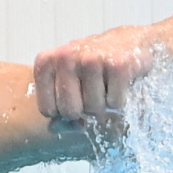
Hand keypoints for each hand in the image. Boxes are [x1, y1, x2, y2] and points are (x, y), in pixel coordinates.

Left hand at [33, 26, 153, 135]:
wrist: (127, 43)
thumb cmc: (90, 67)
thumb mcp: (66, 82)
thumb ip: (57, 107)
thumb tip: (55, 129)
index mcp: (45, 62)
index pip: (48, 110)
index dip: (64, 113)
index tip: (74, 99)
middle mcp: (64, 57)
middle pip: (70, 111)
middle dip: (84, 111)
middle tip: (92, 94)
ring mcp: (91, 59)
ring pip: (94, 109)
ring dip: (103, 105)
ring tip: (105, 85)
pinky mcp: (117, 64)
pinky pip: (115, 103)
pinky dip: (119, 100)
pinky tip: (118, 82)